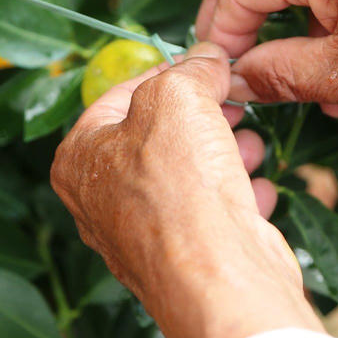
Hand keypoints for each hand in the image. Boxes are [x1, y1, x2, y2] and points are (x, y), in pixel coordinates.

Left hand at [50, 43, 321, 337]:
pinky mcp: (185, 260)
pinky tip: (258, 190)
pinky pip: (210, 215)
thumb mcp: (178, 98)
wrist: (218, 279)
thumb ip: (190, 70)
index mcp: (79, 159)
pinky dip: (235, 197)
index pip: (118, 95)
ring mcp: (143, 236)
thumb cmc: (180, 189)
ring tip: (253, 142)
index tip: (202, 64)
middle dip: (201, 115)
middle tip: (233, 100)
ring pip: (186, 176)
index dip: (167, 73)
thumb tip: (206, 58)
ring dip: (223, 153)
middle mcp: (101, 202)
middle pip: (155, 137)